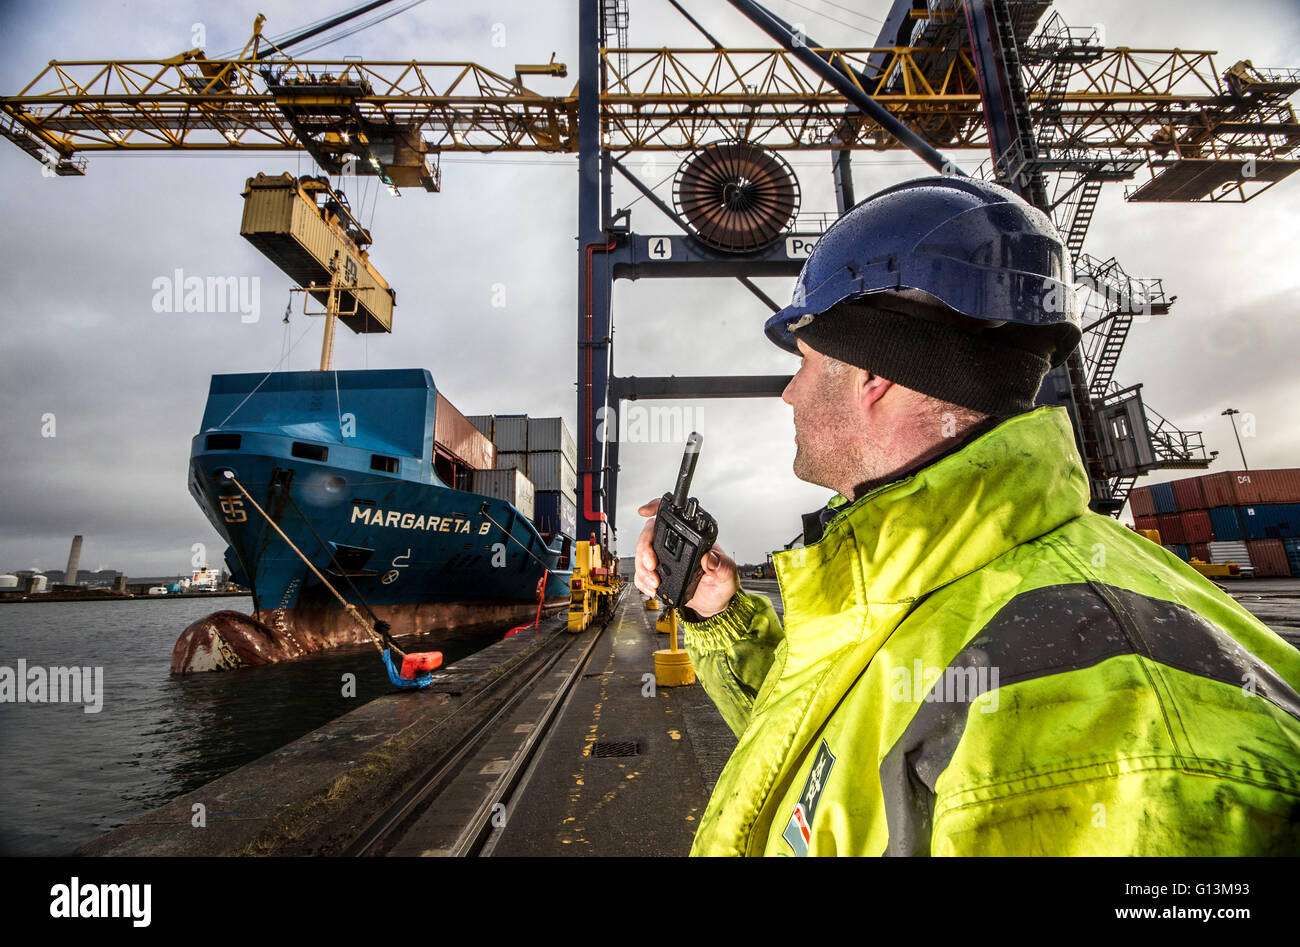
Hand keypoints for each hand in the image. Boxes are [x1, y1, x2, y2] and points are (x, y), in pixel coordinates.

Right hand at [634, 497, 738, 619]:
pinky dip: (642, 580)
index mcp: (693, 539)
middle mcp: (677, 545)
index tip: (646, 512)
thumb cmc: (720, 585)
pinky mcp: (658, 572)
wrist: (712, 603)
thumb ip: (723, 566)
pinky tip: (651, 587)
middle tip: (652, 565)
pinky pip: (641, 571)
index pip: (674, 518)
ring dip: (642, 567)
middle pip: (650, 534)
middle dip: (645, 549)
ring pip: (642, 553)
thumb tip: (710, 558)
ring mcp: (665, 558)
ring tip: (654, 581)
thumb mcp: (728, 576)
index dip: (657, 509)